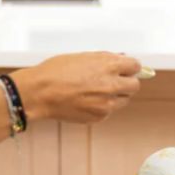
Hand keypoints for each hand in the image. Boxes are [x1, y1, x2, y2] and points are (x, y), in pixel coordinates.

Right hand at [12, 52, 141, 122]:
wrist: (40, 93)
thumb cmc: (55, 72)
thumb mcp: (83, 57)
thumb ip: (105, 59)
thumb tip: (120, 60)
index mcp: (109, 66)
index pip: (135, 67)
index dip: (129, 67)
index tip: (125, 69)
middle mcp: (111, 86)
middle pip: (134, 86)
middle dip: (126, 82)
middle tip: (114, 81)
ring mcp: (106, 104)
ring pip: (123, 101)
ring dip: (115, 96)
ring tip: (95, 91)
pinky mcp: (99, 117)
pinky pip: (108, 111)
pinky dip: (101, 107)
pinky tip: (86, 100)